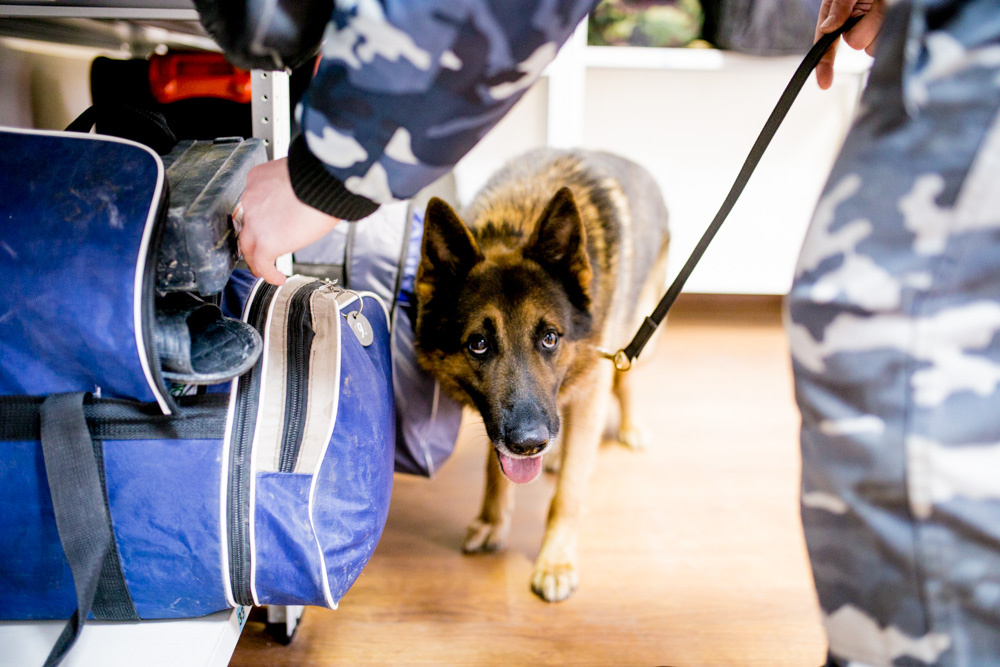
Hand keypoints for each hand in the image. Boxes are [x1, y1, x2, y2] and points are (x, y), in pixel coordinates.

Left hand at [236, 158, 340, 285]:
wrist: (322, 181)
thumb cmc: (320, 176)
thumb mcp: (299, 176)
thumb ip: (293, 190)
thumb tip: (305, 203)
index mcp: (258, 180)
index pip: (254, 203)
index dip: (262, 217)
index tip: (273, 224)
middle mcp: (251, 200)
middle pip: (246, 225)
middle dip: (254, 239)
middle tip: (264, 248)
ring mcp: (255, 222)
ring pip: (248, 246)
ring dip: (256, 259)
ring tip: (266, 269)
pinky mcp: (266, 242)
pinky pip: (261, 263)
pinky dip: (268, 273)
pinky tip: (279, 278)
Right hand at [814, 0, 887, 89]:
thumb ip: (838, 6)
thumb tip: (828, 28)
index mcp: (837, 17)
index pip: (824, 45)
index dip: (823, 64)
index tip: (824, 84)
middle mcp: (855, 26)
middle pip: (857, 44)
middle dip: (868, 24)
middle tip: (878, 3)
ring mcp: (875, 30)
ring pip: (876, 44)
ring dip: (884, 21)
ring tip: (886, 3)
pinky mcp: (893, 31)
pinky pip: (893, 39)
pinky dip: (896, 23)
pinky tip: (896, 10)